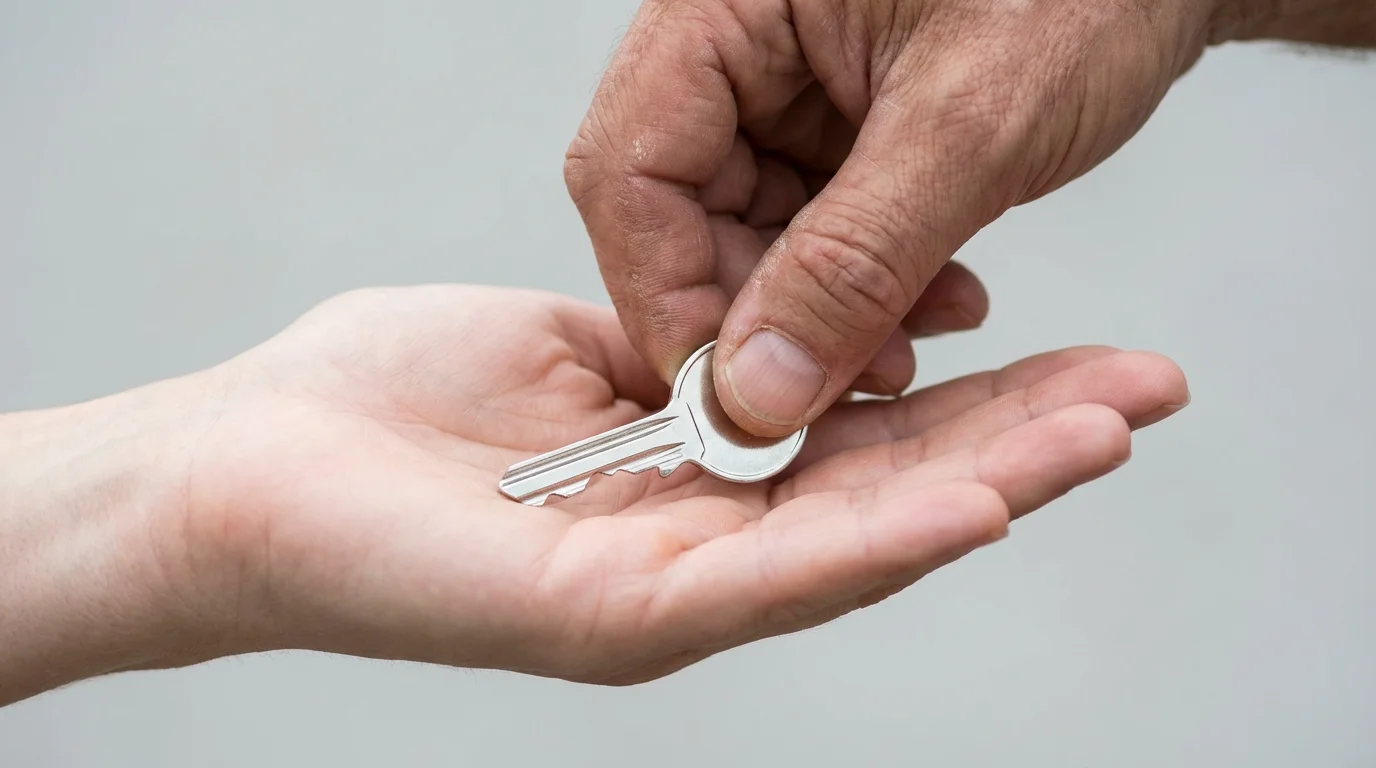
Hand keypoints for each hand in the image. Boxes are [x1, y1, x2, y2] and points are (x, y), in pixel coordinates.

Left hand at [0, 285, 1187, 703]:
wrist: (249, 466)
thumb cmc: (392, 403)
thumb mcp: (568, 345)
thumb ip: (676, 355)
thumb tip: (767, 332)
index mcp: (696, 481)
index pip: (868, 437)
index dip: (984, 399)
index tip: (1082, 350)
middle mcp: (702, 551)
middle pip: (889, 494)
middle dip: (1025, 442)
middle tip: (1149, 391)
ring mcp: (667, 596)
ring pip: (854, 541)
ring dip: (986, 486)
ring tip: (1100, 434)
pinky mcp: (614, 619)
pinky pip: (765, 575)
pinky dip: (874, 538)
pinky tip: (972, 500)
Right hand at [565, 0, 1370, 436]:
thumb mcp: (972, 124)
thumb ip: (854, 264)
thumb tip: (756, 392)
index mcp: (723, 3)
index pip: (629, 168)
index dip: (666, 294)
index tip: (729, 393)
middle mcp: (736, 43)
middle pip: (677, 213)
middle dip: (761, 314)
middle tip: (836, 382)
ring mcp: (784, 86)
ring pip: (747, 234)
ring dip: (823, 311)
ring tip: (917, 338)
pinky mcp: (835, 124)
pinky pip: (812, 228)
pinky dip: (865, 282)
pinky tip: (936, 298)